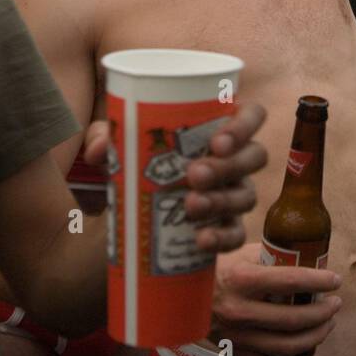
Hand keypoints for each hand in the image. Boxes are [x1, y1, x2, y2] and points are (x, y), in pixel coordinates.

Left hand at [81, 102, 267, 253]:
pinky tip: (201, 240)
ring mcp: (235, 194)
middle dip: (228, 166)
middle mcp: (235, 160)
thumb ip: (106, 138)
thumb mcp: (121, 146)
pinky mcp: (227, 227)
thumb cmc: (139, 163)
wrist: (134, 209)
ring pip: (247, 195)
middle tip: (193, 175)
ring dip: (222, 200)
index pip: (252, 115)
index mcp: (219, 129)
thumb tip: (100, 149)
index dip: (244, 125)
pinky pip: (236, 233)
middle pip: (255, 156)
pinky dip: (222, 237)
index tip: (216, 141)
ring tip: (190, 206)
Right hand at [209, 243, 342, 355]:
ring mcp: (238, 336)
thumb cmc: (213, 269)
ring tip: (328, 324)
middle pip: (294, 318)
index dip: (320, 281)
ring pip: (287, 346)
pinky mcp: (235, 352)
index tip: (334, 280)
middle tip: (335, 303)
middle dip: (323, 312)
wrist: (177, 295)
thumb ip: (270, 254)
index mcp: (242, 280)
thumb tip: (304, 256)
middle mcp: (240, 311)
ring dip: (316, 336)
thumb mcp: (238, 252)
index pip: (292, 281)